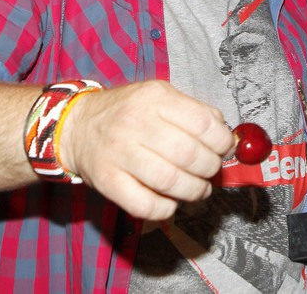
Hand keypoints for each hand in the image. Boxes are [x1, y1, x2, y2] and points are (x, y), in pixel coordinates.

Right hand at [59, 80, 234, 219]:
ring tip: (198, 189)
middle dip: (211, 168)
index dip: (222, 141)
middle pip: (189, 154)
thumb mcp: (161, 97)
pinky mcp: (107, 181)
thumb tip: (230, 140)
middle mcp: (135, 123)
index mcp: (154, 98)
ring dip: (194, 191)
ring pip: (170, 181)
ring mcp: (119, 153)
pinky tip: (171, 201)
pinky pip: (145, 205)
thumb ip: (196, 113)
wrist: (76, 126)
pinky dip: (167, 208)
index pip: (203, 122)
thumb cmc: (128, 112)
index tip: (225, 149)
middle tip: (211, 171)